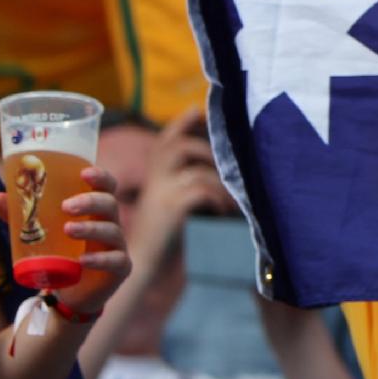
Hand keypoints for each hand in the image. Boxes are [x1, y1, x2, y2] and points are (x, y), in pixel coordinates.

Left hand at [0, 167, 129, 316]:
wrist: (74, 291)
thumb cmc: (61, 252)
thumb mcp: (41, 232)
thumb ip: (22, 215)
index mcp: (95, 210)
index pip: (106, 187)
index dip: (101, 177)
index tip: (84, 173)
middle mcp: (110, 223)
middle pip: (110, 204)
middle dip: (90, 201)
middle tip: (66, 206)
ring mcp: (117, 245)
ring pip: (112, 231)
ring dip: (91, 228)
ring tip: (68, 229)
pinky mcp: (120, 267)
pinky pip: (116, 260)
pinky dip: (100, 259)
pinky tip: (83, 260)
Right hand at [132, 109, 237, 278]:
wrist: (145, 269)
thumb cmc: (163, 240)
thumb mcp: (172, 207)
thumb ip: (186, 187)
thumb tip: (225, 171)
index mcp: (154, 179)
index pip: (164, 141)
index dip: (180, 123)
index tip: (197, 109)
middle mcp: (153, 183)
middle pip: (176, 147)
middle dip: (205, 149)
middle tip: (227, 164)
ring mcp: (160, 195)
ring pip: (195, 171)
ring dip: (219, 183)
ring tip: (231, 200)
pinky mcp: (170, 210)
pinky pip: (199, 191)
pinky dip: (216, 198)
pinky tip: (223, 212)